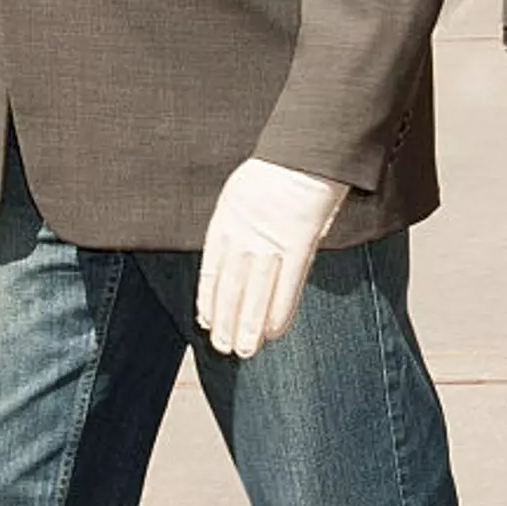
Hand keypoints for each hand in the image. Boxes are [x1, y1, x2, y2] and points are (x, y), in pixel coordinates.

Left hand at [196, 159, 347, 358]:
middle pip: (230, 288)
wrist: (301, 154)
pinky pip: (289, 285)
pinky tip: (274, 332)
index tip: (205, 321)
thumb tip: (229, 253)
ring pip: (255, 293)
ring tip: (243, 350)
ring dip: (248, 325)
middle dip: (225, 321)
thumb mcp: (239, 193)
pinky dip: (280, 311)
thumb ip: (234, 224)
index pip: (211, 270)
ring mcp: (270, 242)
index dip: (207, 300)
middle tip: (221, 347)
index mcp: (225, 222)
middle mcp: (243, 236)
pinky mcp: (299, 245)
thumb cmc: (274, 172)